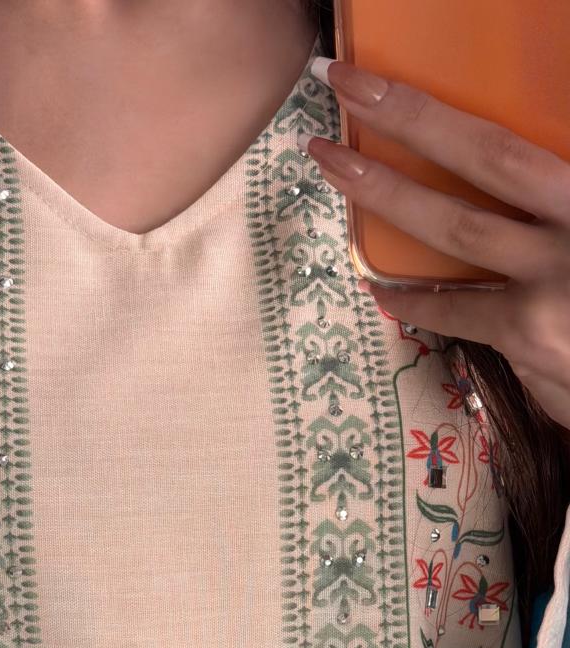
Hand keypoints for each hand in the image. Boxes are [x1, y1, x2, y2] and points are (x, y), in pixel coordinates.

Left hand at [300, 58, 569, 432]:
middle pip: (486, 157)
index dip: (438, 109)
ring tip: (334, 166)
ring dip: (389, 193)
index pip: (510, 140)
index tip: (379, 79)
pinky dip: (417, 300)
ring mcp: (555, 278)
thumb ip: (551, 211)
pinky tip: (382, 288)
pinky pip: (457, 310)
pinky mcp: (532, 334)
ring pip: (459, 226)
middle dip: (409, 117)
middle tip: (345, 85)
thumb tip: (510, 197)